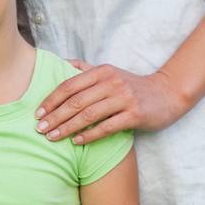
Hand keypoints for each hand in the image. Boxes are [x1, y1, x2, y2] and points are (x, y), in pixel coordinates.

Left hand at [35, 60, 187, 144]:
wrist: (167, 94)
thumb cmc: (133, 85)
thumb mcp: (110, 71)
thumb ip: (86, 68)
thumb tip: (62, 63)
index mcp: (102, 71)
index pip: (70, 85)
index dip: (52, 99)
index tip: (37, 112)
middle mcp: (111, 82)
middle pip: (76, 101)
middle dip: (55, 116)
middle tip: (40, 129)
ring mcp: (123, 98)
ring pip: (88, 114)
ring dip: (68, 127)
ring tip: (53, 137)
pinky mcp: (134, 114)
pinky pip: (107, 126)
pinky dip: (90, 135)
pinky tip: (77, 142)